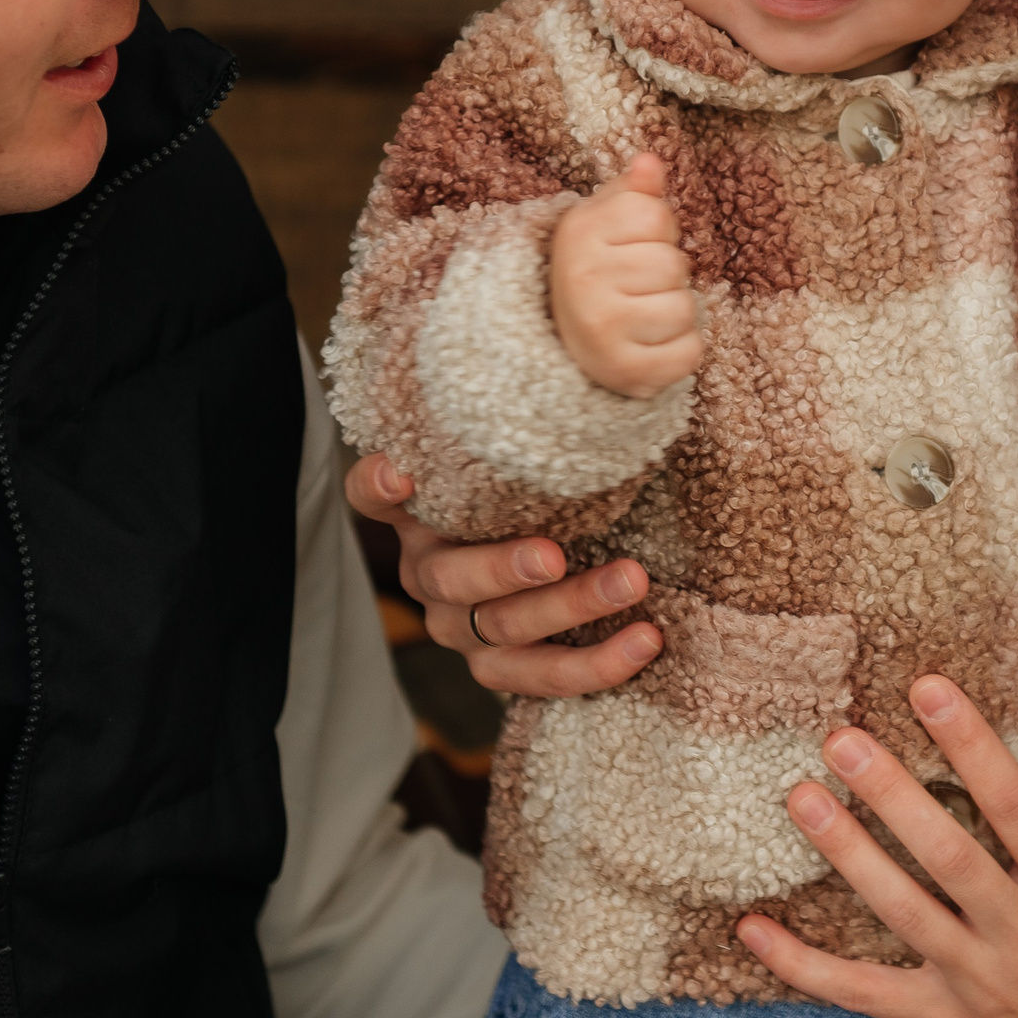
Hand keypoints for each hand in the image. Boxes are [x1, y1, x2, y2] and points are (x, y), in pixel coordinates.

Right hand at [346, 454, 663, 695]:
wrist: (567, 561)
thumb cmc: (542, 489)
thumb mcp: (525, 457)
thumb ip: (519, 424)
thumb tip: (554, 339)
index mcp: (419, 517)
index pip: (372, 496)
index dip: (378, 486)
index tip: (402, 472)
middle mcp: (429, 575)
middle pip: (448, 579)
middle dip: (504, 569)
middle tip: (555, 554)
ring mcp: (462, 628)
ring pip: (501, 631)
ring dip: (571, 609)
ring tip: (632, 580)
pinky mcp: (502, 669)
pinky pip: (542, 679)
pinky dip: (597, 665)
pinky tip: (646, 640)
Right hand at [551, 152, 702, 398]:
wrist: (563, 344)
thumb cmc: (595, 272)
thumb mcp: (603, 223)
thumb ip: (632, 191)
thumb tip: (651, 161)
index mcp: (578, 234)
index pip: (655, 214)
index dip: (656, 231)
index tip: (632, 247)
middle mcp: (584, 280)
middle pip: (673, 264)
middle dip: (666, 275)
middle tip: (635, 288)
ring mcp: (603, 329)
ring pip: (685, 307)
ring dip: (675, 313)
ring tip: (642, 317)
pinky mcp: (626, 372)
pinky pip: (691, 351)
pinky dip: (681, 350)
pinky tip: (651, 345)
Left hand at [736, 678, 1017, 1017]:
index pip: (1017, 805)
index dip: (972, 744)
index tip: (929, 689)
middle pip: (946, 854)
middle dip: (890, 793)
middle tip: (841, 738)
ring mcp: (978, 982)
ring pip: (900, 912)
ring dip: (846, 854)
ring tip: (800, 797)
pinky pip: (864, 995)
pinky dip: (804, 967)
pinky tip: (753, 930)